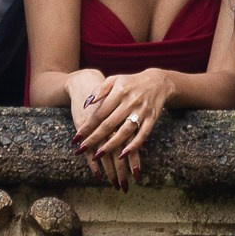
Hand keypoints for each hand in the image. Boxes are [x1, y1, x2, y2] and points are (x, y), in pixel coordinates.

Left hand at [73, 68, 172, 184]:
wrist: (158, 82)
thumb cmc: (130, 83)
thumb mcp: (114, 80)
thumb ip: (100, 90)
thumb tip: (86, 103)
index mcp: (119, 91)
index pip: (100, 112)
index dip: (88, 126)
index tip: (76, 138)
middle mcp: (130, 102)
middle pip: (110, 124)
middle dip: (95, 138)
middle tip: (82, 149)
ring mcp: (142, 111)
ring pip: (125, 132)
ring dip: (111, 145)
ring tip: (98, 155)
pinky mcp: (152, 119)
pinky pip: (143, 135)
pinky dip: (133, 146)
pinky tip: (122, 155)